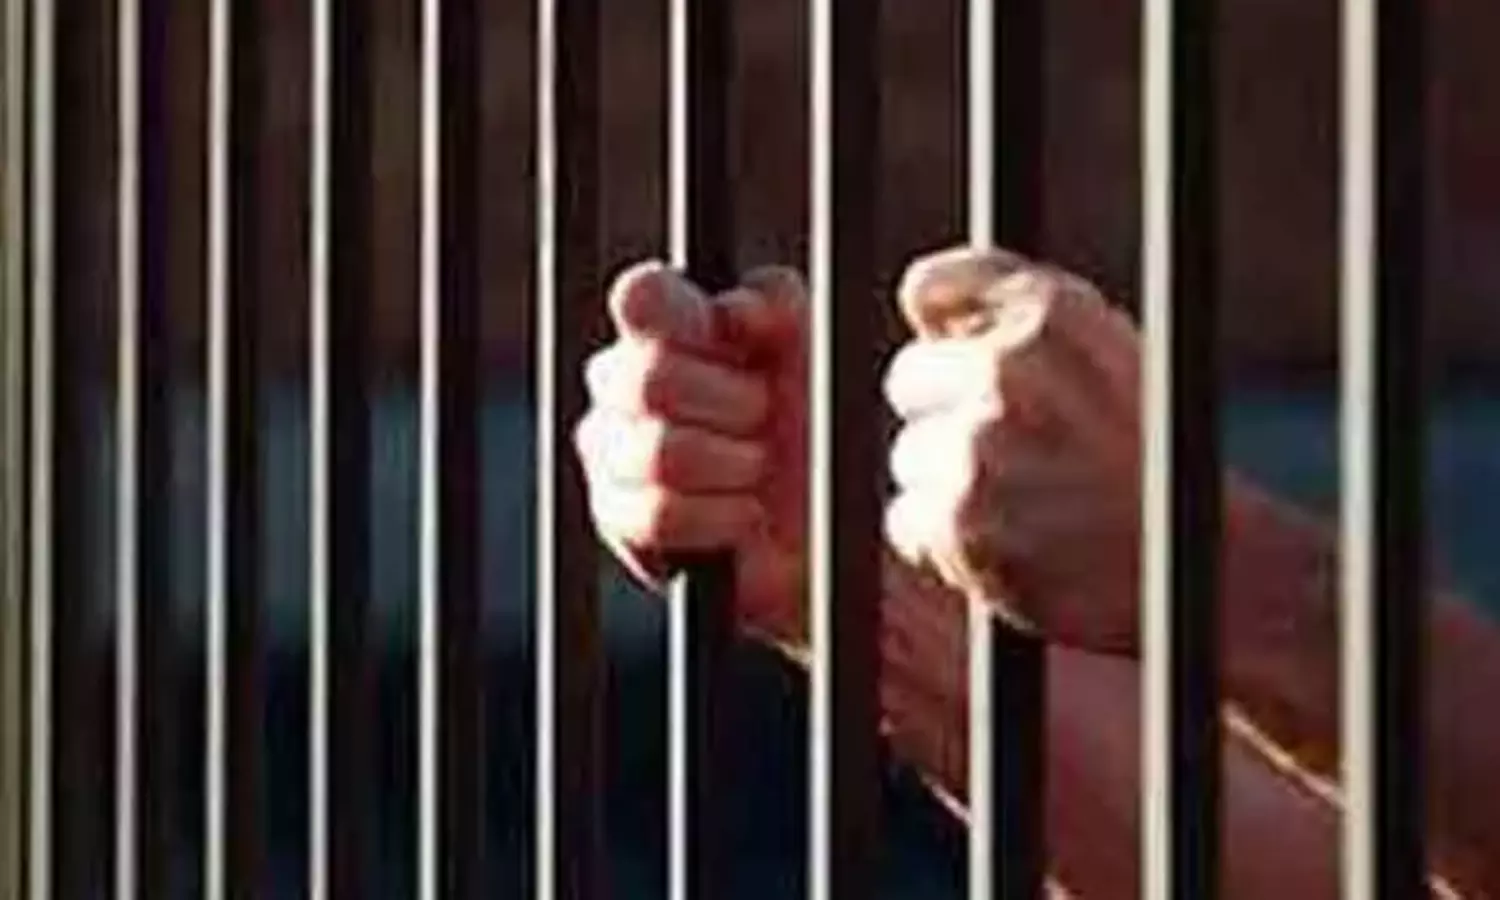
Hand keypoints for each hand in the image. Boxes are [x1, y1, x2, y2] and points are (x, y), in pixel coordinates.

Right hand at [574, 261, 809, 647]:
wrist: (824, 511)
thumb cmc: (812, 417)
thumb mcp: (812, 344)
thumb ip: (777, 303)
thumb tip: (733, 311)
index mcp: (664, 327)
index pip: (641, 297)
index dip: (685, 318)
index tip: (732, 341)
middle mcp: (623, 383)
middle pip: (650, 381)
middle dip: (734, 405)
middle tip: (766, 417)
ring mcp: (611, 450)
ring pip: (658, 452)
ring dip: (733, 464)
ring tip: (758, 466)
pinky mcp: (618, 519)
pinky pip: (659, 515)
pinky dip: (720, 517)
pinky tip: (744, 511)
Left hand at [882, 246, 1144, 653]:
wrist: (1195, 566)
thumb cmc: (1141, 450)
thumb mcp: (1101, 343)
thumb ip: (1007, 298)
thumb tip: (918, 296)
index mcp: (1050, 313)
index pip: (928, 288)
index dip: (946, 333)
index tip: (971, 356)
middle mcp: (1010, 368)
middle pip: (909, 378)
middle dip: (945, 411)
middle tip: (1017, 449)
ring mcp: (978, 447)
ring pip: (910, 456)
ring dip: (950, 484)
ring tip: (1029, 502)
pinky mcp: (958, 522)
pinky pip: (907, 520)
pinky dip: (947, 542)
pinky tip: (1011, 543)